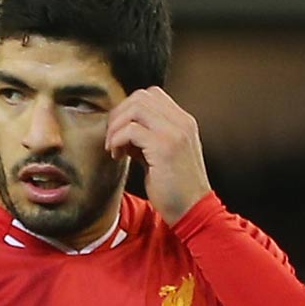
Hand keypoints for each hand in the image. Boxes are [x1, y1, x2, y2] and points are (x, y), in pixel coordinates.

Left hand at [104, 87, 213, 224]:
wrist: (192, 211)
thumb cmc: (175, 189)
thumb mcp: (161, 156)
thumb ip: (146, 139)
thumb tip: (121, 129)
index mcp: (183, 122)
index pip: (151, 95)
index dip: (129, 109)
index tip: (120, 131)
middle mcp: (182, 122)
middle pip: (141, 96)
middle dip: (119, 114)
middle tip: (112, 138)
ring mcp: (175, 132)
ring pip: (135, 107)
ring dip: (116, 126)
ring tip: (113, 148)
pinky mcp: (164, 147)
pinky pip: (131, 130)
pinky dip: (117, 140)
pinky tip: (117, 156)